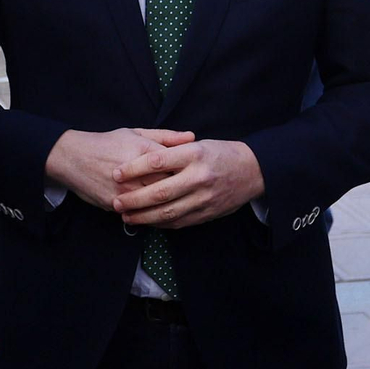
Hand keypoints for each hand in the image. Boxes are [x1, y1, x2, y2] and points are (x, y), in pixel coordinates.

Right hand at [46, 128, 194, 209]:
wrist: (72, 157)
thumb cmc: (107, 143)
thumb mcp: (136, 133)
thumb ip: (165, 136)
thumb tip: (192, 137)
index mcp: (144, 151)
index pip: (177, 165)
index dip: (188, 172)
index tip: (195, 175)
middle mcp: (135, 172)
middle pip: (169, 186)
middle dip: (181, 190)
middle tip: (190, 192)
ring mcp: (124, 191)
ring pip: (155, 204)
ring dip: (167, 205)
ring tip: (177, 203)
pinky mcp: (114, 204)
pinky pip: (139, 214)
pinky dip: (150, 215)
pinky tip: (159, 213)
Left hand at [111, 139, 263, 227]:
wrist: (253, 171)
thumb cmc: (220, 153)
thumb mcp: (198, 144)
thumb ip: (171, 150)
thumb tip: (141, 159)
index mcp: (194, 154)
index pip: (157, 161)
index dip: (133, 168)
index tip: (116, 173)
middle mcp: (199, 177)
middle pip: (159, 192)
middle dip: (134, 199)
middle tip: (116, 201)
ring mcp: (204, 198)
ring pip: (167, 212)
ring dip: (143, 217)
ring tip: (125, 216)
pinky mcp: (207, 214)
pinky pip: (178, 222)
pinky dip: (160, 223)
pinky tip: (147, 221)